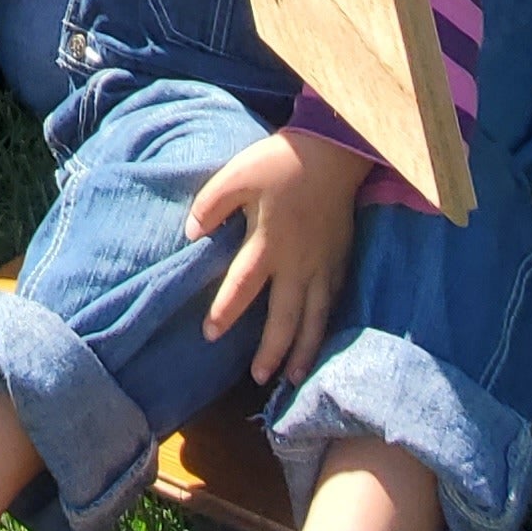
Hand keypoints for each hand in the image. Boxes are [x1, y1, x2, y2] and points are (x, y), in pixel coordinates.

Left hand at [189, 127, 370, 386]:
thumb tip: (190, 234)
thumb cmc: (281, 163)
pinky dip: (325, 328)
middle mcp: (298, 263)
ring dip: (302, 350)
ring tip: (291, 378)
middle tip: (257, 376)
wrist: (334, 152)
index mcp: (269, 243)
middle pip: (285, 317)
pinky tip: (318, 342)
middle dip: (271, 350)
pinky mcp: (341, 261)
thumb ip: (211, 204)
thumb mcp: (237, 174)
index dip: (225, 312)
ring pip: (314, 318)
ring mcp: (323, 266)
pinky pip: (333, 304)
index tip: (210, 334)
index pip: (243, 287)